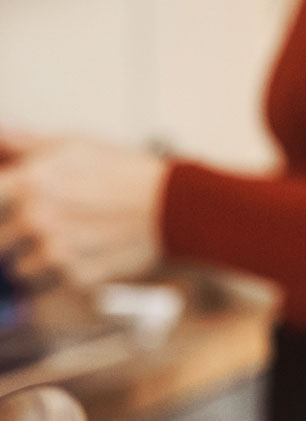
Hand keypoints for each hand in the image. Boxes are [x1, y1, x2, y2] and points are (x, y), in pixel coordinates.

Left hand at [0, 131, 167, 288]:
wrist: (173, 206)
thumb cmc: (127, 172)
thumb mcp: (76, 145)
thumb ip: (28, 144)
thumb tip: (1, 137)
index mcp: (29, 183)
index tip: (8, 215)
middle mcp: (36, 219)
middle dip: (13, 237)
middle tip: (40, 228)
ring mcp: (56, 251)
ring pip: (20, 268)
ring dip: (34, 260)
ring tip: (63, 243)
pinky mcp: (77, 276)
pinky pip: (53, 283)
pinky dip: (65, 274)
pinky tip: (86, 255)